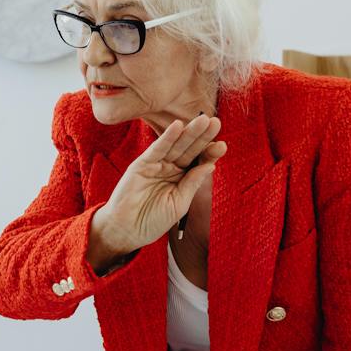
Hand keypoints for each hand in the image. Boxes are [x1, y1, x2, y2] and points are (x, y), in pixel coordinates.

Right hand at [88, 115, 226, 268]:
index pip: (199, 162)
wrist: (128, 230)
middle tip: (215, 122)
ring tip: (202, 120)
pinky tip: (177, 126)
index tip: (222, 145)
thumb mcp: (179, 203)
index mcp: (183, 179)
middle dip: (203, 136)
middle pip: (190, 149)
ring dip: (189, 132)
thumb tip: (211, 165)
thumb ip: (192, 183)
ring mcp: (157, 165)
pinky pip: (157, 148)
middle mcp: (171, 168)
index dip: (210, 153)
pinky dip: (167, 137)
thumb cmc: (154, 220)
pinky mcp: (142, 164)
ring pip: (176, 146)